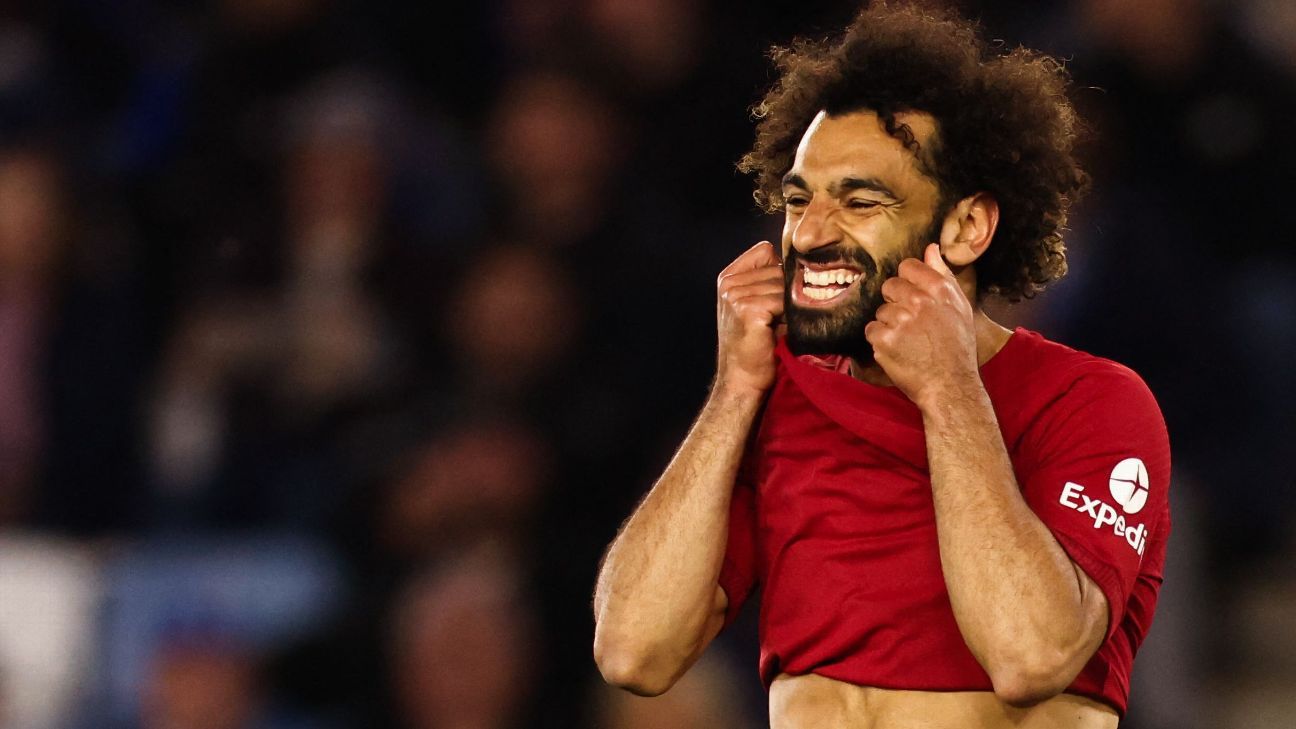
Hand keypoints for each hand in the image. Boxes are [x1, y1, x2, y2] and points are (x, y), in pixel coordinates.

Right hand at [715, 241, 784, 396]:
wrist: (743, 379)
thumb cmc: (756, 344)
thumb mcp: (757, 305)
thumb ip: (768, 281)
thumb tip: (804, 262)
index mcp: (728, 277)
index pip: (766, 251)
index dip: (779, 270)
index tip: (778, 296)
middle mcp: (729, 283)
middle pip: (777, 268)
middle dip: (787, 291)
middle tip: (781, 318)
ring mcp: (736, 296)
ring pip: (782, 285)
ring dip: (789, 306)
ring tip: (779, 326)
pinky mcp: (748, 310)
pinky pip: (783, 302)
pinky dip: (788, 317)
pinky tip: (779, 331)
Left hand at [865, 243, 978, 408]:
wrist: (949, 386)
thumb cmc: (957, 348)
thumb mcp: (960, 308)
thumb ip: (943, 275)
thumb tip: (930, 249)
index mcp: (939, 289)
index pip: (907, 266)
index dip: (908, 281)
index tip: (913, 297)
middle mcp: (919, 301)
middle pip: (890, 286)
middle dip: (896, 302)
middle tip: (912, 324)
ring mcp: (899, 320)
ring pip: (881, 311)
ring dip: (889, 324)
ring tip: (909, 341)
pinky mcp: (883, 339)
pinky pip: (872, 330)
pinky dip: (881, 341)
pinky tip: (898, 351)